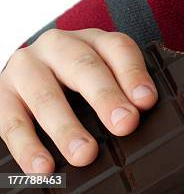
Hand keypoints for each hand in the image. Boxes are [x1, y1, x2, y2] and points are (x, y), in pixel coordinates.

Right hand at [0, 28, 157, 172]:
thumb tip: (143, 114)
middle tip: (124, 125)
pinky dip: (28, 147)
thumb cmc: (78, 80)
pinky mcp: (1, 93)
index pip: (117, 48)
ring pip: (46, 95)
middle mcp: (59, 46)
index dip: (133, 74)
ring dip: (66, 128)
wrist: (28, 75)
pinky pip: (11, 121)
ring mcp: (27, 67)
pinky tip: (43, 167)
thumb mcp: (103, 74)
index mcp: (92, 40)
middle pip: (84, 67)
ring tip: (85, 154)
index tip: (146, 101)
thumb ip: (124, 89)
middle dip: (106, 98)